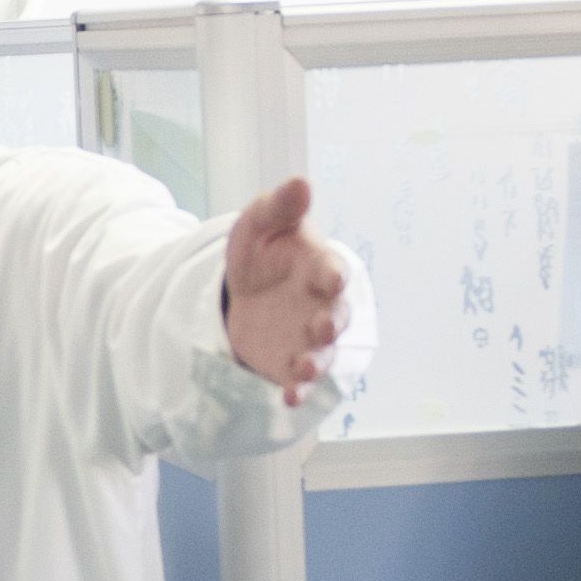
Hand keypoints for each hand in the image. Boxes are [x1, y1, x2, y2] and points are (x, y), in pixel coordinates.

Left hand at [220, 176, 350, 404]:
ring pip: (323, 354)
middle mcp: (321, 305)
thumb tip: (301, 181)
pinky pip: (299, 381)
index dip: (332, 274)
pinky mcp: (290, 363)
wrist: (243, 288)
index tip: (331, 278)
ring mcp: (308, 338)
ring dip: (317, 363)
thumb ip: (280, 207)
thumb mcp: (260, 223)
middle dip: (332, 324)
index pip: (332, 270)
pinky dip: (298, 391)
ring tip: (304, 368)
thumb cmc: (262, 250)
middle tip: (322, 328)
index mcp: (318, 266)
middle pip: (336, 317)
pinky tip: (289, 399)